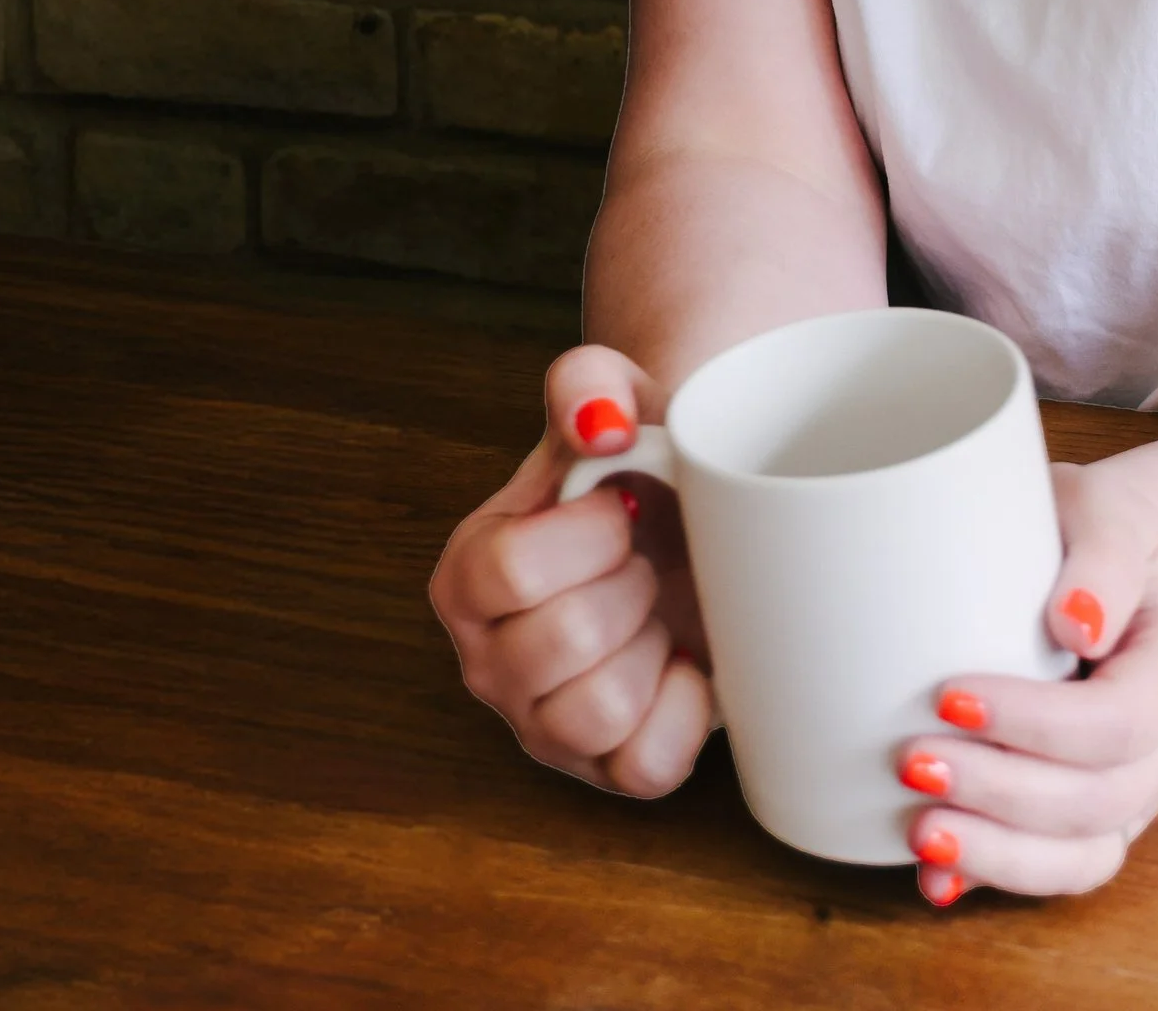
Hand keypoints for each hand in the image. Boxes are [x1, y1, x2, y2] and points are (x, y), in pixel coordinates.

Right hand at [428, 345, 716, 796]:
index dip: (590, 532)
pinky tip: (684, 662)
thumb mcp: (615, 402)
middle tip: (643, 559)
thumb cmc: (639, 466)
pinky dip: (685, 709)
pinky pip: (648, 767)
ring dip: (652, 646)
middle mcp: (488, 662)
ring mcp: (542, 728)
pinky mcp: (605, 773)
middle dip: (630, 583)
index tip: (621, 506)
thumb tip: (601, 424)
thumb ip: (588, 384)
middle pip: (561, 640)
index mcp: (467, 576)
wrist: (689, 521)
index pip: (511, 570)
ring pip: (597, 712)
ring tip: (655, 611)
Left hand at [896, 457, 1157, 904]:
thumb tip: (1074, 622)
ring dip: (999, 854)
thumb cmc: (1107, 531)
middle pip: (1099, 799)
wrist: (1130, 565)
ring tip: (921, 831)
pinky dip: (999, 876)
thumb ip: (1103, 551)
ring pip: (1086, 855)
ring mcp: (1142, 789)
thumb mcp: (1108, 508)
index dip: (1036, 725)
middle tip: (912, 762)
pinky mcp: (1100, 816)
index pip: (1121, 720)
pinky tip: (937, 879)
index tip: (950, 697)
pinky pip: (1062, 868)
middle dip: (1000, 794)